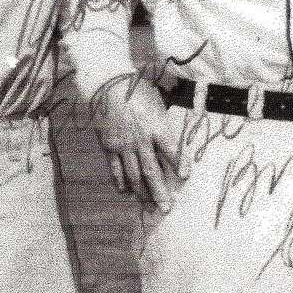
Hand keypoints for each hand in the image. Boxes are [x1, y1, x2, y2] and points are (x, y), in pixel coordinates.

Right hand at [91, 73, 188, 211]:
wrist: (107, 83)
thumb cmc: (137, 89)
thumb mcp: (158, 102)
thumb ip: (166, 123)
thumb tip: (176, 139)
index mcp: (157, 127)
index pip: (172, 152)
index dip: (179, 165)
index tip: (185, 178)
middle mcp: (141, 140)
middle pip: (153, 172)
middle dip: (160, 193)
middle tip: (166, 210)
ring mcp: (123, 145)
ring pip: (134, 175)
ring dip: (142, 192)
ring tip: (148, 205)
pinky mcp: (109, 146)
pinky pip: (116, 169)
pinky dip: (121, 181)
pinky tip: (125, 191)